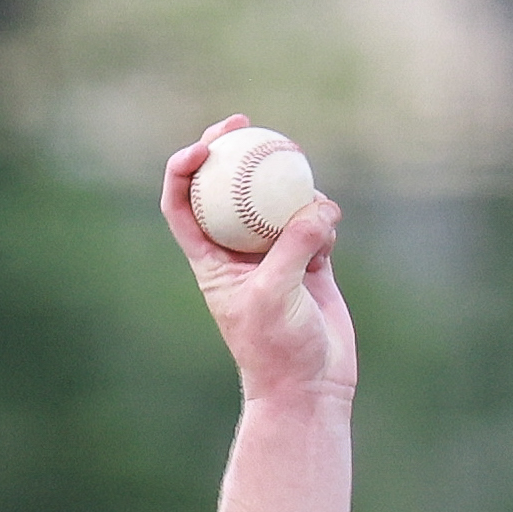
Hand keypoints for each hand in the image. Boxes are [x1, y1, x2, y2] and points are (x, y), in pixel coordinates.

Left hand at [159, 119, 355, 411]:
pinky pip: (314, 222)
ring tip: (307, 189)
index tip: (205, 147)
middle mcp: (237, 252)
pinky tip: (331, 231)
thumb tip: (318, 207)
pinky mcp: (310, 261)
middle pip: (224, 188)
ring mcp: (274, 254)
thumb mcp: (276, 293)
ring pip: (275, 200)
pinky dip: (324, 219)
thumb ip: (293, 245)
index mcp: (209, 259)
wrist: (310, 387)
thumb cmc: (277, 348)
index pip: (181, 204)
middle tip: (247, 124)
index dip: (182, 169)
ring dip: (291, 186)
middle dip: (231, 151)